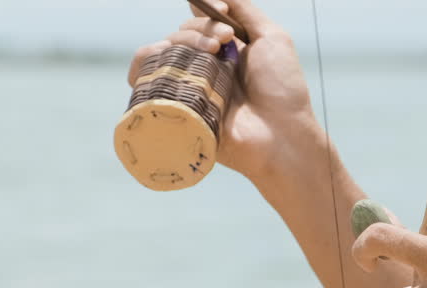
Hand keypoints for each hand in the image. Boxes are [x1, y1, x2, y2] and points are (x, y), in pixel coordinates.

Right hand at [127, 0, 319, 181]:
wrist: (281, 135)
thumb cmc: (282, 90)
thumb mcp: (272, 38)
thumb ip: (246, 11)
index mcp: (225, 53)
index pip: (198, 22)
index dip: (205, 11)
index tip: (222, 13)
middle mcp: (204, 69)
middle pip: (179, 34)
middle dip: (199, 29)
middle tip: (223, 44)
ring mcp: (189, 88)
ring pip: (161, 52)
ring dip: (180, 42)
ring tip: (209, 55)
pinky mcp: (176, 108)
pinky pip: (144, 80)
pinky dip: (146, 62)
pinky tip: (164, 56)